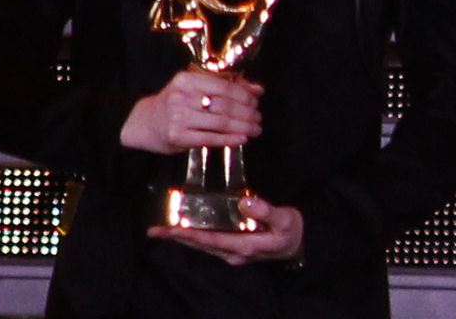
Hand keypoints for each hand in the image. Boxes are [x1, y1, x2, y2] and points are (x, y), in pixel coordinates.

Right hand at [120, 69, 261, 154]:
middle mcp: (181, 96)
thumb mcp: (196, 90)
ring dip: (242, 127)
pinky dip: (229, 139)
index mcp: (187, 79)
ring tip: (255, 129)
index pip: (223, 86)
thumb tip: (258, 89)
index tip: (256, 102)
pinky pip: (209, 138)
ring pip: (219, 122)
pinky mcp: (177, 136)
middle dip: (246, 113)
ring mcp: (178, 117)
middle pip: (223, 105)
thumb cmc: (176, 104)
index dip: (244, 95)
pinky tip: (242, 139)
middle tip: (258, 118)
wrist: (145, 123)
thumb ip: (227, 86)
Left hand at [148, 195, 302, 265]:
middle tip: (155, 231)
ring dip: (183, 238)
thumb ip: (266, 211)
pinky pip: (210, 243)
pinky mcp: (234, 248)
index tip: (170, 229)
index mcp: (244, 245)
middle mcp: (233, 253)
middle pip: (201, 245)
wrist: (300, 245)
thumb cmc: (292, 231)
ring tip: (164, 230)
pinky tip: (187, 231)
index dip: (190, 234)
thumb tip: (244, 202)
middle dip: (178, 237)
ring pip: (203, 246)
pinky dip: (195, 237)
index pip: (211, 239)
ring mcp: (233, 253)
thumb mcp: (285, 219)